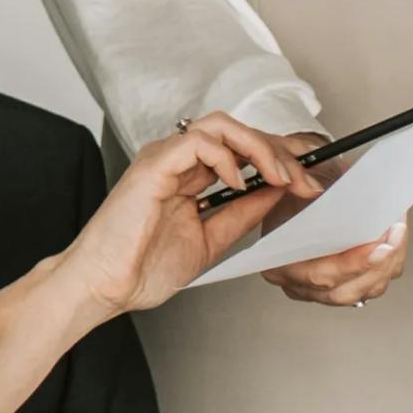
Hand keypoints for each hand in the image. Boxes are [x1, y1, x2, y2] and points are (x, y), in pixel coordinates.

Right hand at [48, 114, 318, 317]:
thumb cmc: (141, 267)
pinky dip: (227, 156)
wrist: (104, 286)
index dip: (279, 160)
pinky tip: (240, 181)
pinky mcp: (153, 165)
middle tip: (306, 181)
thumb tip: (277, 193)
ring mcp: (164, 159)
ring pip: (221, 126)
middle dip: (280, 152)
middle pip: (238, 131)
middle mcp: (178, 161)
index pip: (242, 149)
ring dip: (260, 148)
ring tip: (281, 176)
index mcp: (190, 177)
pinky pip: (198, 142)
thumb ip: (242, 213)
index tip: (308, 184)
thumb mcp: (212, 240)